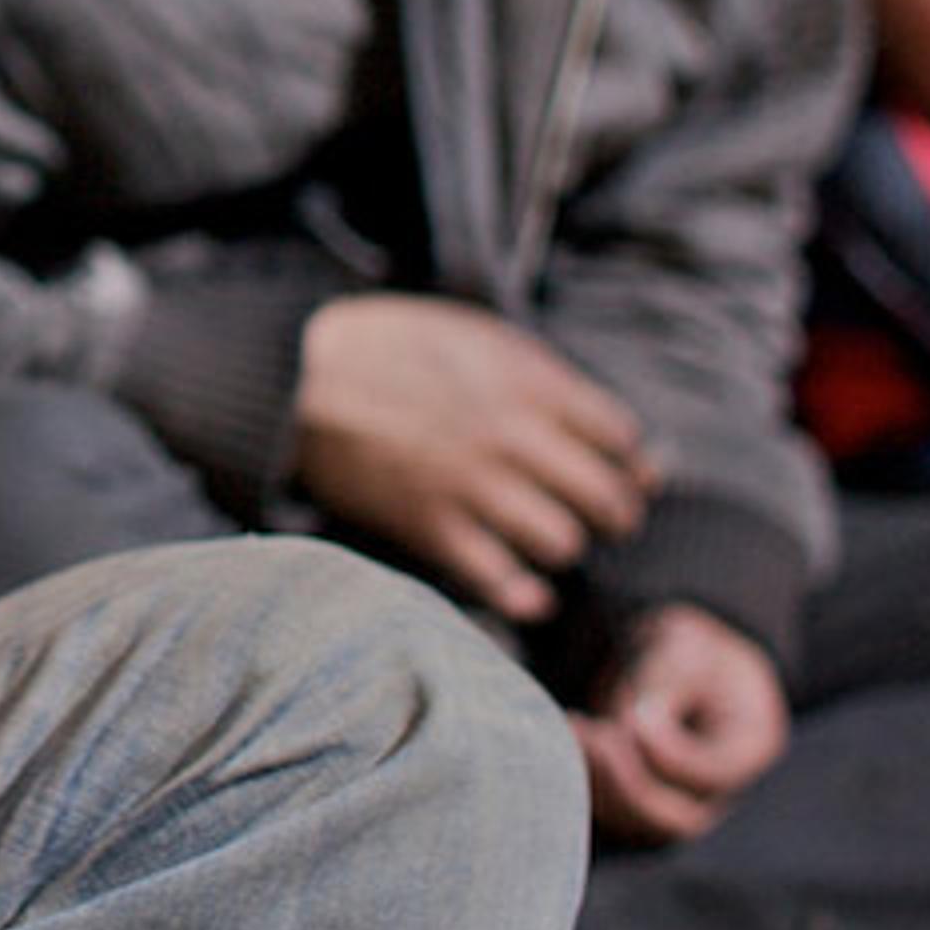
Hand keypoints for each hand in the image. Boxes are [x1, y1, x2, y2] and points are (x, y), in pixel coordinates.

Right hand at [292, 293, 659, 621]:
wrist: (300, 375)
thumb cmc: (390, 346)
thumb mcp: (477, 334)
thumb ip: (544, 376)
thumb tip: (604, 428)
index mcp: (528, 381)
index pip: (621, 438)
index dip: (628, 461)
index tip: (621, 470)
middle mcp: (512, 435)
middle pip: (606, 498)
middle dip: (613, 514)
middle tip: (604, 520)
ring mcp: (472, 484)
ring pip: (562, 543)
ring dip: (562, 546)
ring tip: (547, 539)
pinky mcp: (431, 525)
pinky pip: (499, 580)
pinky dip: (523, 594)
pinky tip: (529, 593)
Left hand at [568, 604, 787, 847]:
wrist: (675, 665)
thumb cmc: (688, 651)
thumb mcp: (685, 646)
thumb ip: (664, 682)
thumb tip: (629, 724)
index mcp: (750, 744)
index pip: (713, 773)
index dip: (669, 752)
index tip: (635, 713)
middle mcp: (721, 789)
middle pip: (678, 817)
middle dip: (628, 782)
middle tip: (592, 735)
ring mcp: (682, 803)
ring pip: (640, 824)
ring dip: (599, 785)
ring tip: (572, 733)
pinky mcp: (644, 805)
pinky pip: (614, 815)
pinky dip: (586, 786)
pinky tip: (566, 742)